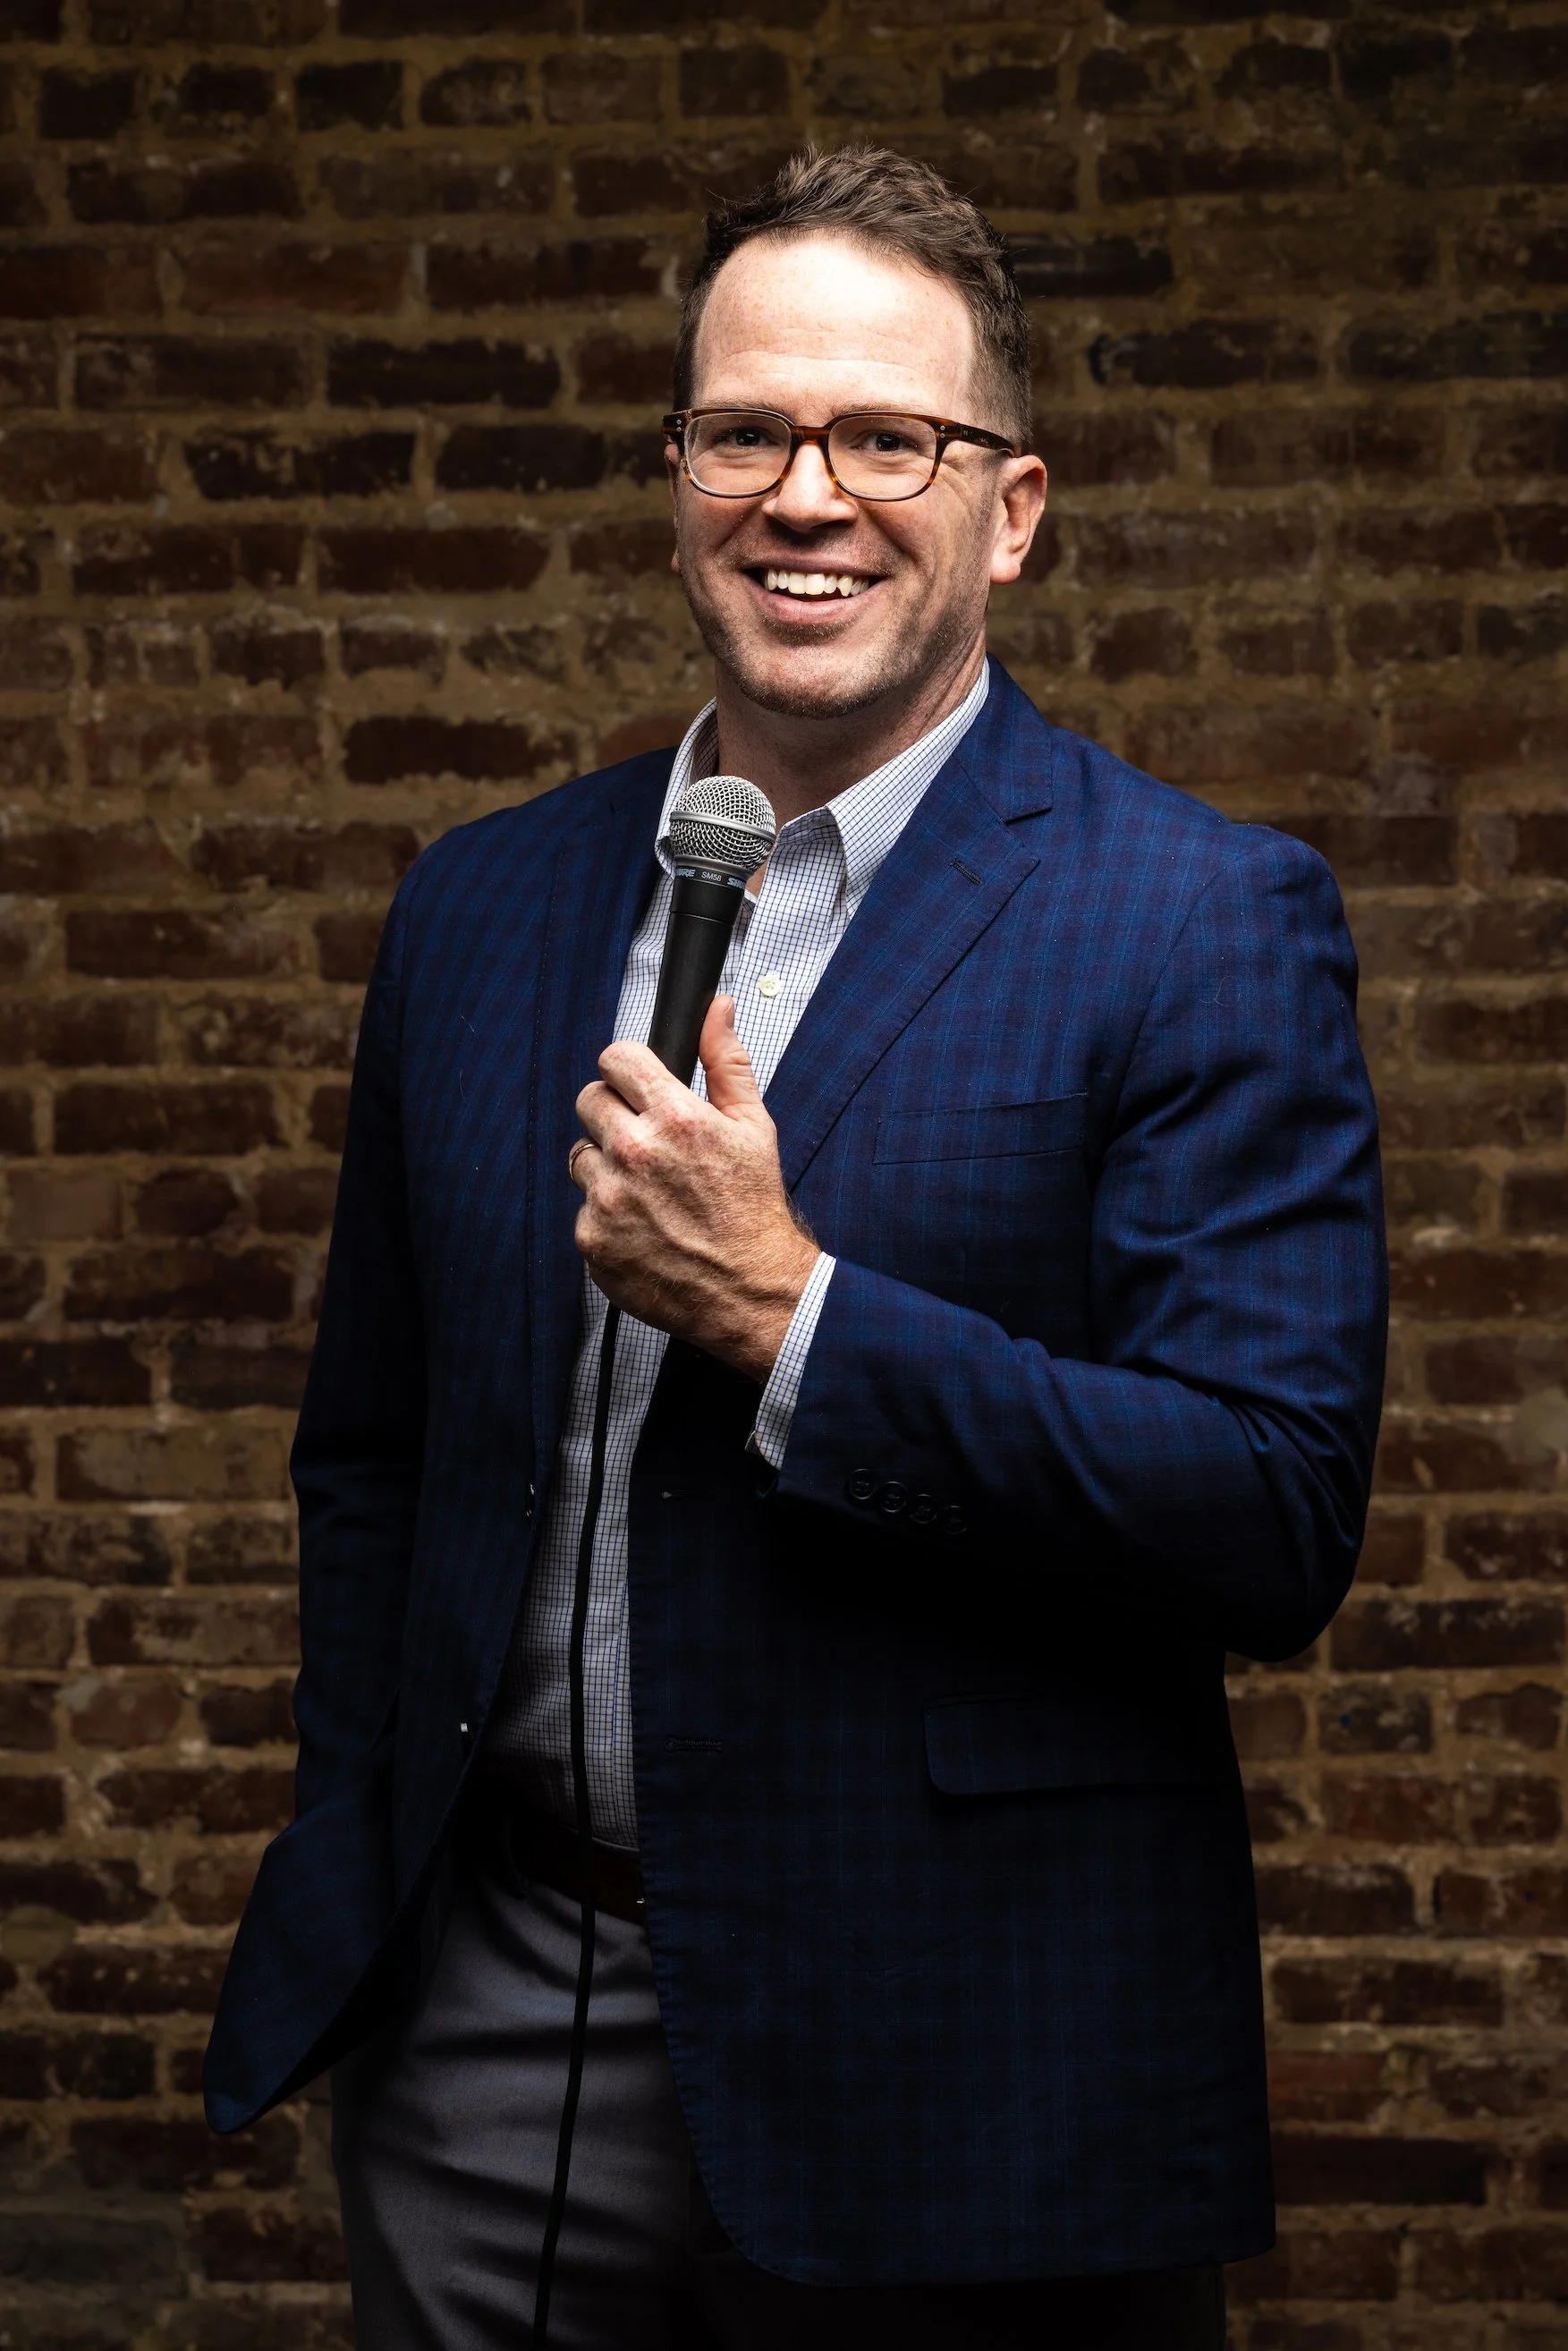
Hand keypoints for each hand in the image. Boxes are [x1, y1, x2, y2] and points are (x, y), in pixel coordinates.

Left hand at [570, 995, 819, 1382]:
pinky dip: (606, 1215)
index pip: (616, 1059)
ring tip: (647, 1189)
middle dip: (614, 1113)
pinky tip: (643, 1225)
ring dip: (606, 1165)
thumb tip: (715, 1009)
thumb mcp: (754, 1127)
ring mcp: (607, 1198)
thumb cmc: (755, 1210)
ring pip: (581, 1155)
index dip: (627, 1069)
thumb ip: (727, 1061)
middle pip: (589, 1100)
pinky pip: (583, 1208)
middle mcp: (635, 1153)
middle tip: (645, 1141)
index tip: (635, 1085)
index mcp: (675, 1117)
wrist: (751, 1292)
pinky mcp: (592, 1239)